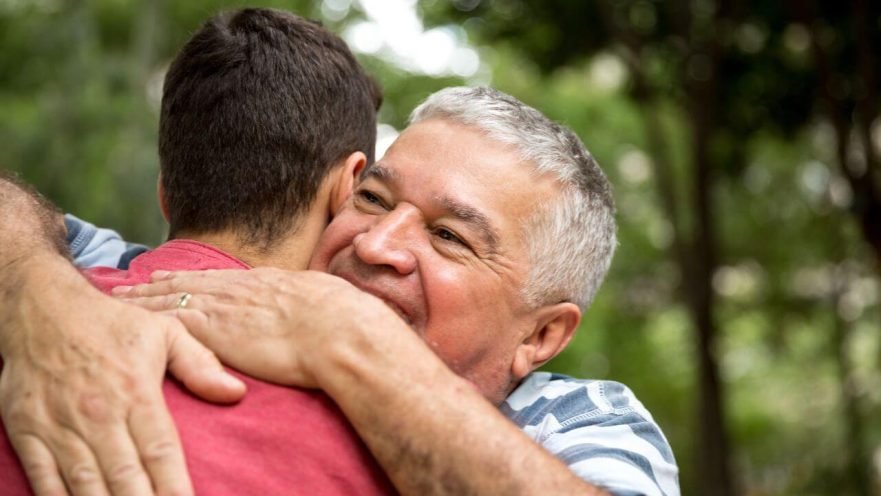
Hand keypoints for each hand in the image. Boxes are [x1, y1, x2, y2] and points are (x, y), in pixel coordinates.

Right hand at [0, 255, 246, 495]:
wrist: (41, 307)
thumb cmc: (110, 322)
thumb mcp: (164, 331)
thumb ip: (201, 364)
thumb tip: (236, 392)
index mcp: (136, 392)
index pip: (161, 452)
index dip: (175, 486)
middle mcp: (99, 414)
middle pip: (126, 476)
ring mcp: (60, 425)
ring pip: (86, 483)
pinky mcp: (27, 431)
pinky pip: (44, 478)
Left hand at [114, 268, 400, 388]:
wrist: (339, 331)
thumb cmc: (343, 321)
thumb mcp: (325, 299)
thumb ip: (311, 300)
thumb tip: (322, 305)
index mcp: (266, 282)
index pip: (221, 277)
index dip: (197, 276)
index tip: (178, 274)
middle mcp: (239, 288)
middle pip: (189, 281)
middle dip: (160, 280)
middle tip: (135, 280)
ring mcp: (223, 306)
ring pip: (171, 296)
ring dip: (144, 296)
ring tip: (122, 296)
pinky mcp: (212, 328)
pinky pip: (168, 319)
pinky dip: (146, 316)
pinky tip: (129, 318)